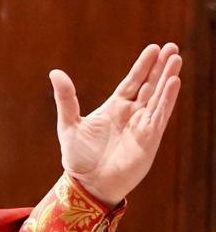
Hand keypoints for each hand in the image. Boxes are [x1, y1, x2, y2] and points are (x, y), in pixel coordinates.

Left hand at [51, 42, 180, 205]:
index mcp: (114, 108)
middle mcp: (131, 114)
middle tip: (172, 46)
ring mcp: (142, 126)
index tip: (153, 48)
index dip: (143, 66)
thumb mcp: (69, 124)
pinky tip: (174, 83)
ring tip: (176, 59)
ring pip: (158, 97)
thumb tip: (55, 73)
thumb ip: (66, 99)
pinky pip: (160, 115)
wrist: (87, 185)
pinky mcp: (149, 139)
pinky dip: (167, 99)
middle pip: (150, 85)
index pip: (133, 81)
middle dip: (161, 67)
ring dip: (167, 78)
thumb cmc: (78, 158)